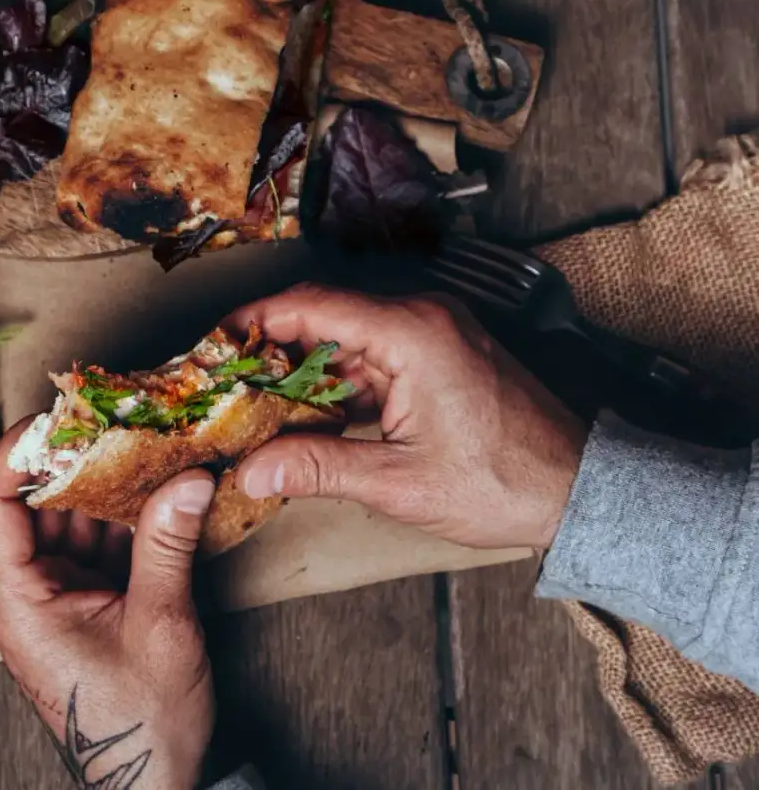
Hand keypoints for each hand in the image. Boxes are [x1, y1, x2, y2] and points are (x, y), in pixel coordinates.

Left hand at [0, 418, 216, 789]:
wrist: (155, 779)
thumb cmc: (141, 719)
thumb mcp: (160, 625)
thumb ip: (167, 545)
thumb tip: (189, 477)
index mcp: (20, 599)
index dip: (17, 453)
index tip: (61, 416)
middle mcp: (28, 589)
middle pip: (34, 500)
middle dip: (77, 459)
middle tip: (122, 420)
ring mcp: (58, 591)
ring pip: (70, 515)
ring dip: (109, 484)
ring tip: (150, 446)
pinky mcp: (86, 597)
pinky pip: (97, 539)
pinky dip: (126, 515)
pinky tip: (159, 488)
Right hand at [231, 284, 587, 549]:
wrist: (578, 490)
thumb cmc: (505, 482)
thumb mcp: (398, 482)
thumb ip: (318, 468)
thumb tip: (254, 469)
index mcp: (412, 333)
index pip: (312, 305)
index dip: (256, 319)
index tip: (217, 341)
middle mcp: (423, 319)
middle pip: (326, 317)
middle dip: (273, 348)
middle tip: (229, 380)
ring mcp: (435, 336)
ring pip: (348, 339)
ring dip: (305, 370)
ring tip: (259, 404)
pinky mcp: (441, 357)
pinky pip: (375, 357)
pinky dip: (339, 383)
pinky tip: (311, 415)